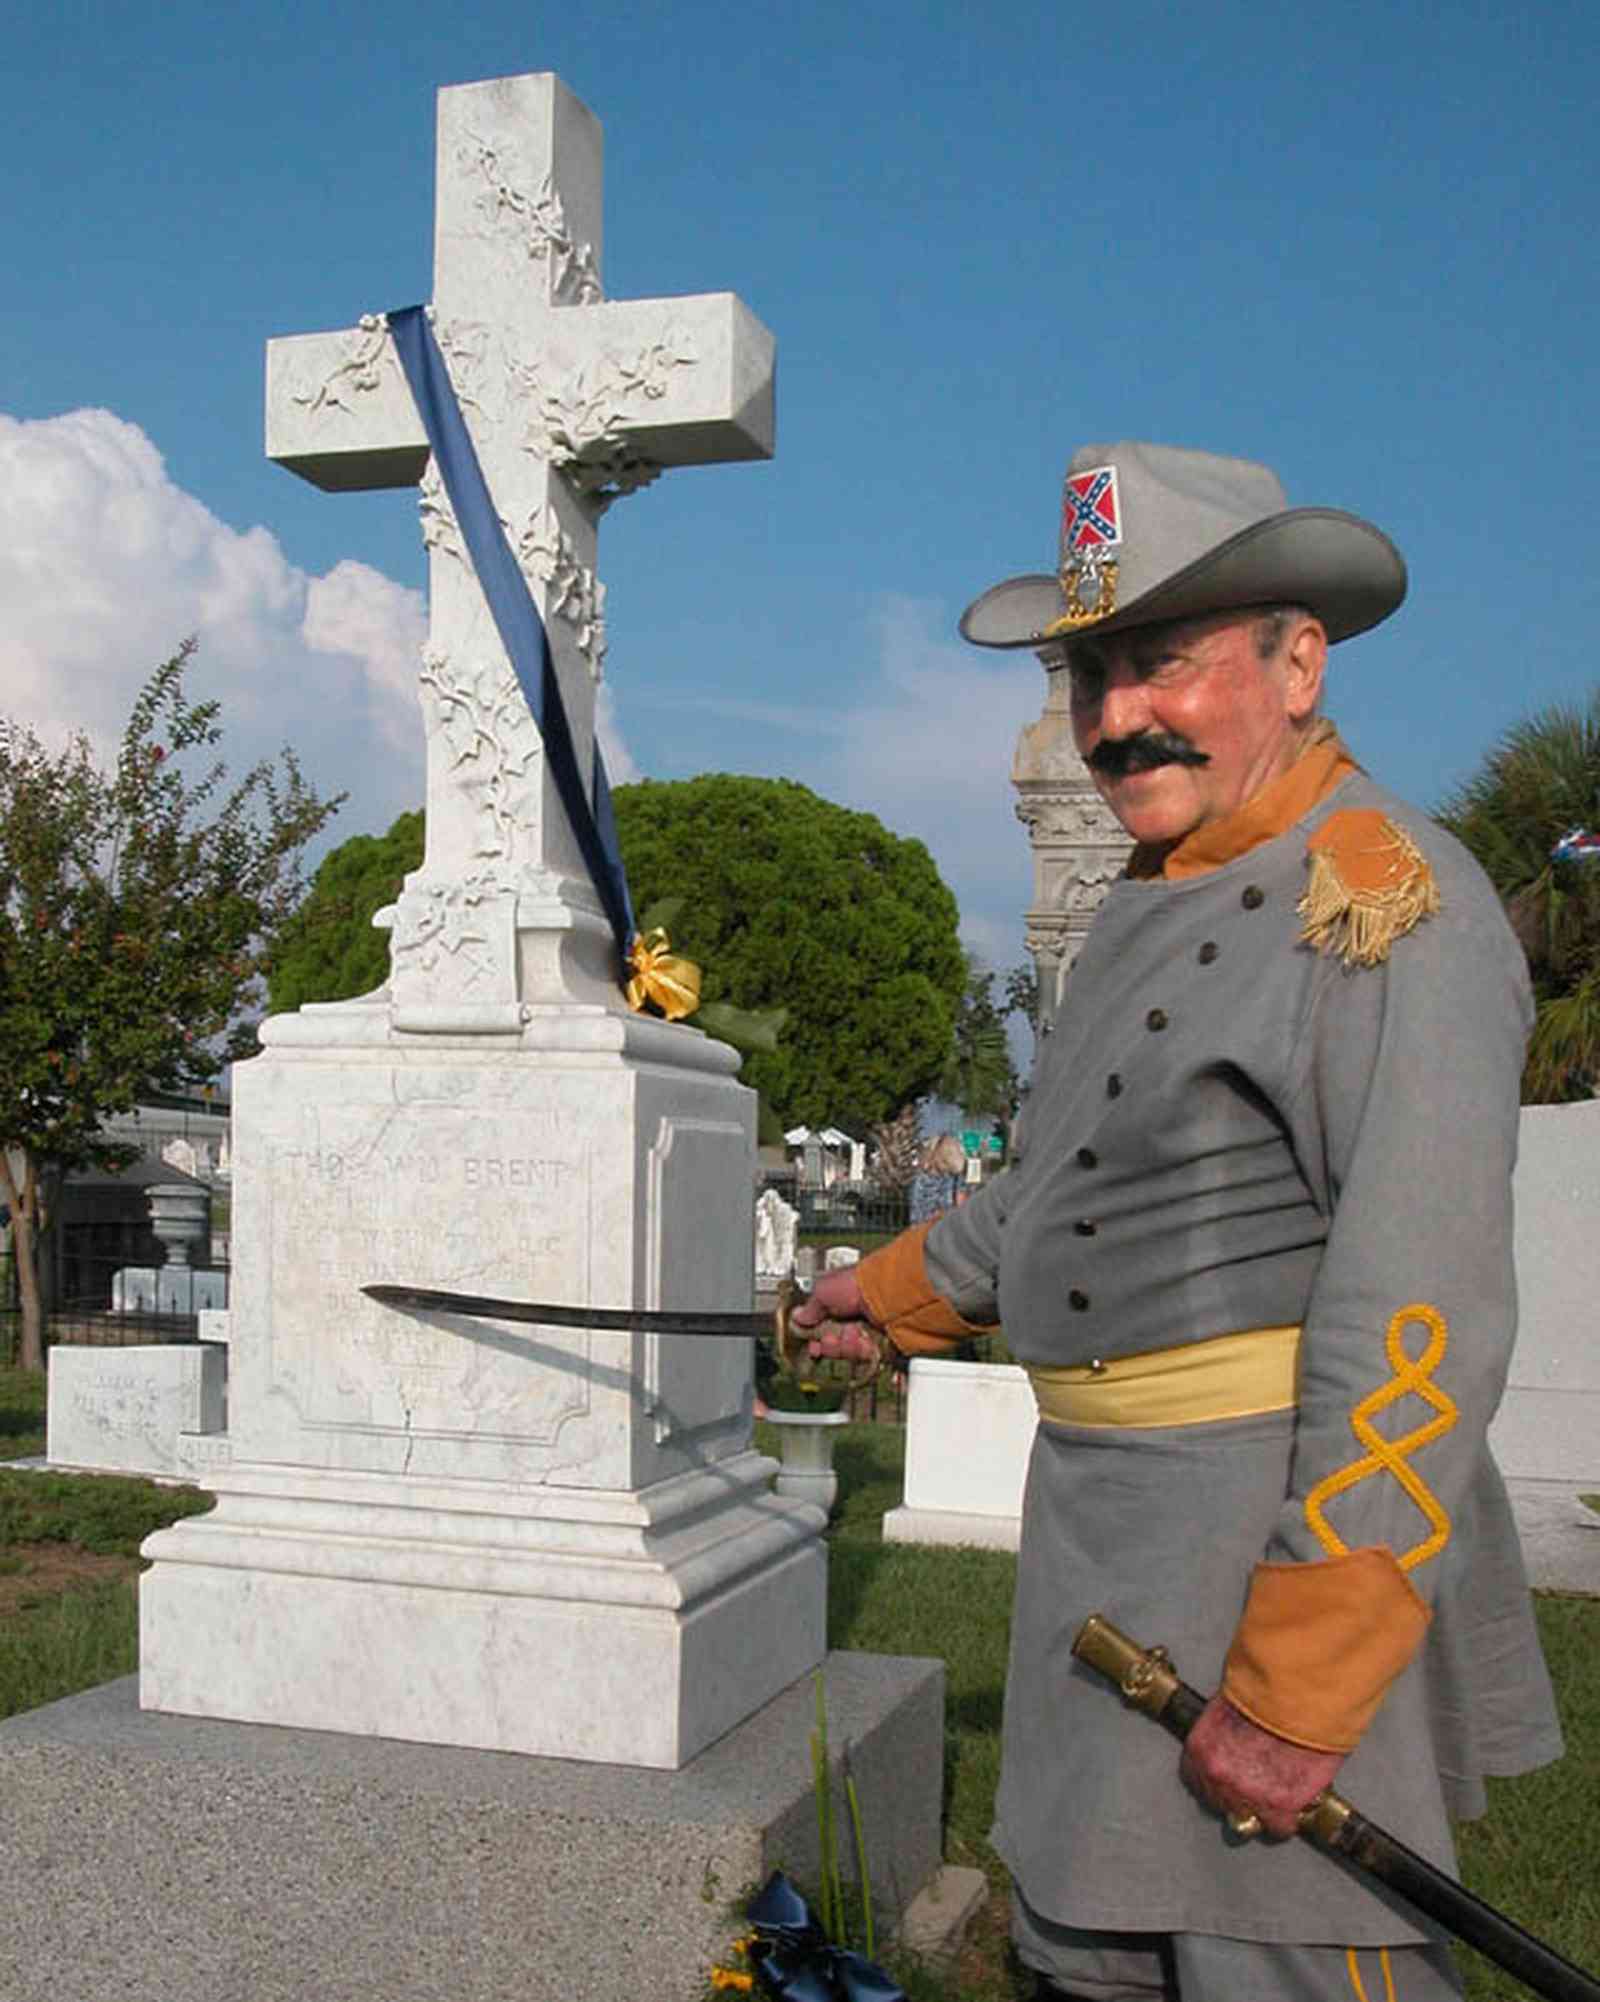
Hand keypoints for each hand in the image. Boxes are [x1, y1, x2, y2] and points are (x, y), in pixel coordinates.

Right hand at [787, 1268, 882, 1367]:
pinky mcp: (883, 1344)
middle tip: (831, 1338)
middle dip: (830, 1345)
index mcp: (841, 1302)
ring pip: (849, 1353)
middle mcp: (855, 1317)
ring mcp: (870, 1332)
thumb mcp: (823, 1290)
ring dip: (846, 1347)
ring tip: (852, 1336)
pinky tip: (864, 1342)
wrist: (890, 1295)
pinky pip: (867, 1358)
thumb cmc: (859, 1284)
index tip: (812, 1344)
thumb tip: (797, 1316)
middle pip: (834, 1344)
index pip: (822, 1327)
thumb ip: (809, 1307)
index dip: (815, 1339)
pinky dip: (862, 1352)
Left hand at [1180, 1694, 1343, 1840]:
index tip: (1225, 1780)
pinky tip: (1294, 1808)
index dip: (1214, 1780)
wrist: (1297, 1694)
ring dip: (1261, 1809)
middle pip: (1221, 1802)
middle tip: (1254, 1786)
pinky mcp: (1279, 1806)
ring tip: (1275, 1795)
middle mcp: (1217, 1775)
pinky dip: (1288, 1820)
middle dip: (1236, 1795)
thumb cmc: (1266, 1690)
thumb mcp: (1228, 1705)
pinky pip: (1279, 1826)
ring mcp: (1247, 1795)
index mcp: (1201, 1748)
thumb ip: (1223, 1732)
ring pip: (1249, 1820)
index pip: (1195, 1779)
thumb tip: (1232, 1743)